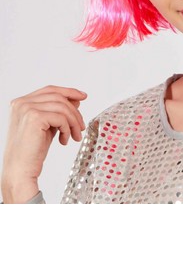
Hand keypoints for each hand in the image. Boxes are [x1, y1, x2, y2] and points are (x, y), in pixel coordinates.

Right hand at [1, 86, 87, 200]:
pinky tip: (64, 141)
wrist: (20, 170)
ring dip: (73, 122)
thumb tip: (76, 99)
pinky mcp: (35, 117)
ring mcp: (27, 108)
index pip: (50, 90)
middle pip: (58, 97)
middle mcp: (22, 103)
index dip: (68, 91)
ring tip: (76, 136)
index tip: (83, 96)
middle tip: (81, 126)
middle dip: (74, 111)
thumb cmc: (32, 151)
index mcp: (21, 102)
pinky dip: (68, 129)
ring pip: (62, 107)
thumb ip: (58, 111)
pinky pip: (61, 118)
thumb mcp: (47, 125)